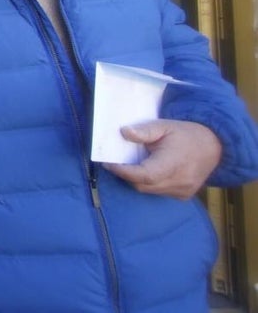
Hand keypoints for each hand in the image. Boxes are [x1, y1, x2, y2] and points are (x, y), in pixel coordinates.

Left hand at [104, 119, 222, 198]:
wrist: (214, 145)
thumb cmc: (185, 134)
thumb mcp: (164, 126)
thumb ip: (144, 130)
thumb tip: (124, 133)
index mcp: (173, 163)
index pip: (144, 175)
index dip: (123, 171)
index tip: (109, 163)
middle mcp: (179, 181)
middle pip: (143, 185)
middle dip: (127, 175)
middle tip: (117, 162)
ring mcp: (183, 191)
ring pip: (149, 190)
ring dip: (138, 180)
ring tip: (133, 164)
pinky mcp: (184, 195)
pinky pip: (159, 192)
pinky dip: (150, 184)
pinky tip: (150, 171)